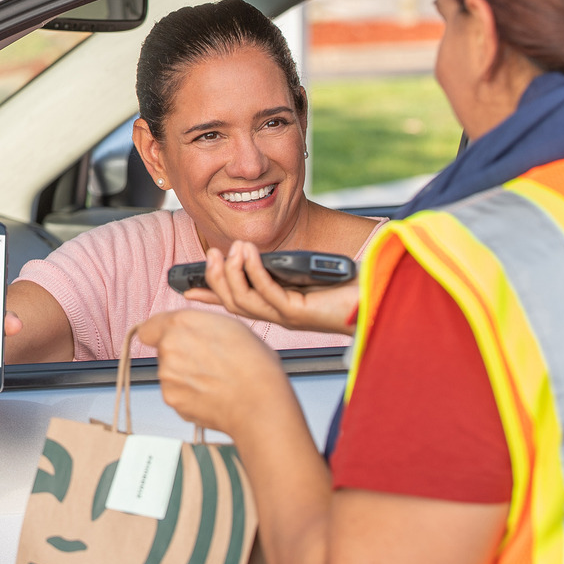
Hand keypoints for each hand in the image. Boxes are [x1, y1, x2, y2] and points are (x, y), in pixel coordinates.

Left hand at [138, 310, 293, 442]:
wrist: (260, 404)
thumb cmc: (254, 365)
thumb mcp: (230, 326)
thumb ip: (198, 325)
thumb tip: (189, 330)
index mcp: (182, 323)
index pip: (150, 327)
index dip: (161, 333)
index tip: (171, 339)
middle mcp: (169, 347)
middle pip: (162, 349)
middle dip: (178, 354)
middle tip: (206, 362)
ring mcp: (167, 375)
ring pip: (169, 372)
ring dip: (184, 375)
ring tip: (214, 379)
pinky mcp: (171, 399)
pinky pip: (175, 393)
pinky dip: (188, 394)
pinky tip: (211, 394)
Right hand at [181, 240, 357, 335]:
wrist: (379, 300)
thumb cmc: (348, 287)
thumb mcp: (308, 272)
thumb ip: (285, 265)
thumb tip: (260, 247)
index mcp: (277, 307)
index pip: (235, 303)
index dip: (209, 295)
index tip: (185, 286)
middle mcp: (278, 315)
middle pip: (233, 303)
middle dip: (215, 280)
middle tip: (210, 254)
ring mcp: (287, 316)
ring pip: (244, 300)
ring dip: (232, 273)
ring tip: (230, 249)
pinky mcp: (299, 312)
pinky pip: (267, 291)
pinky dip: (253, 271)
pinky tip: (248, 252)